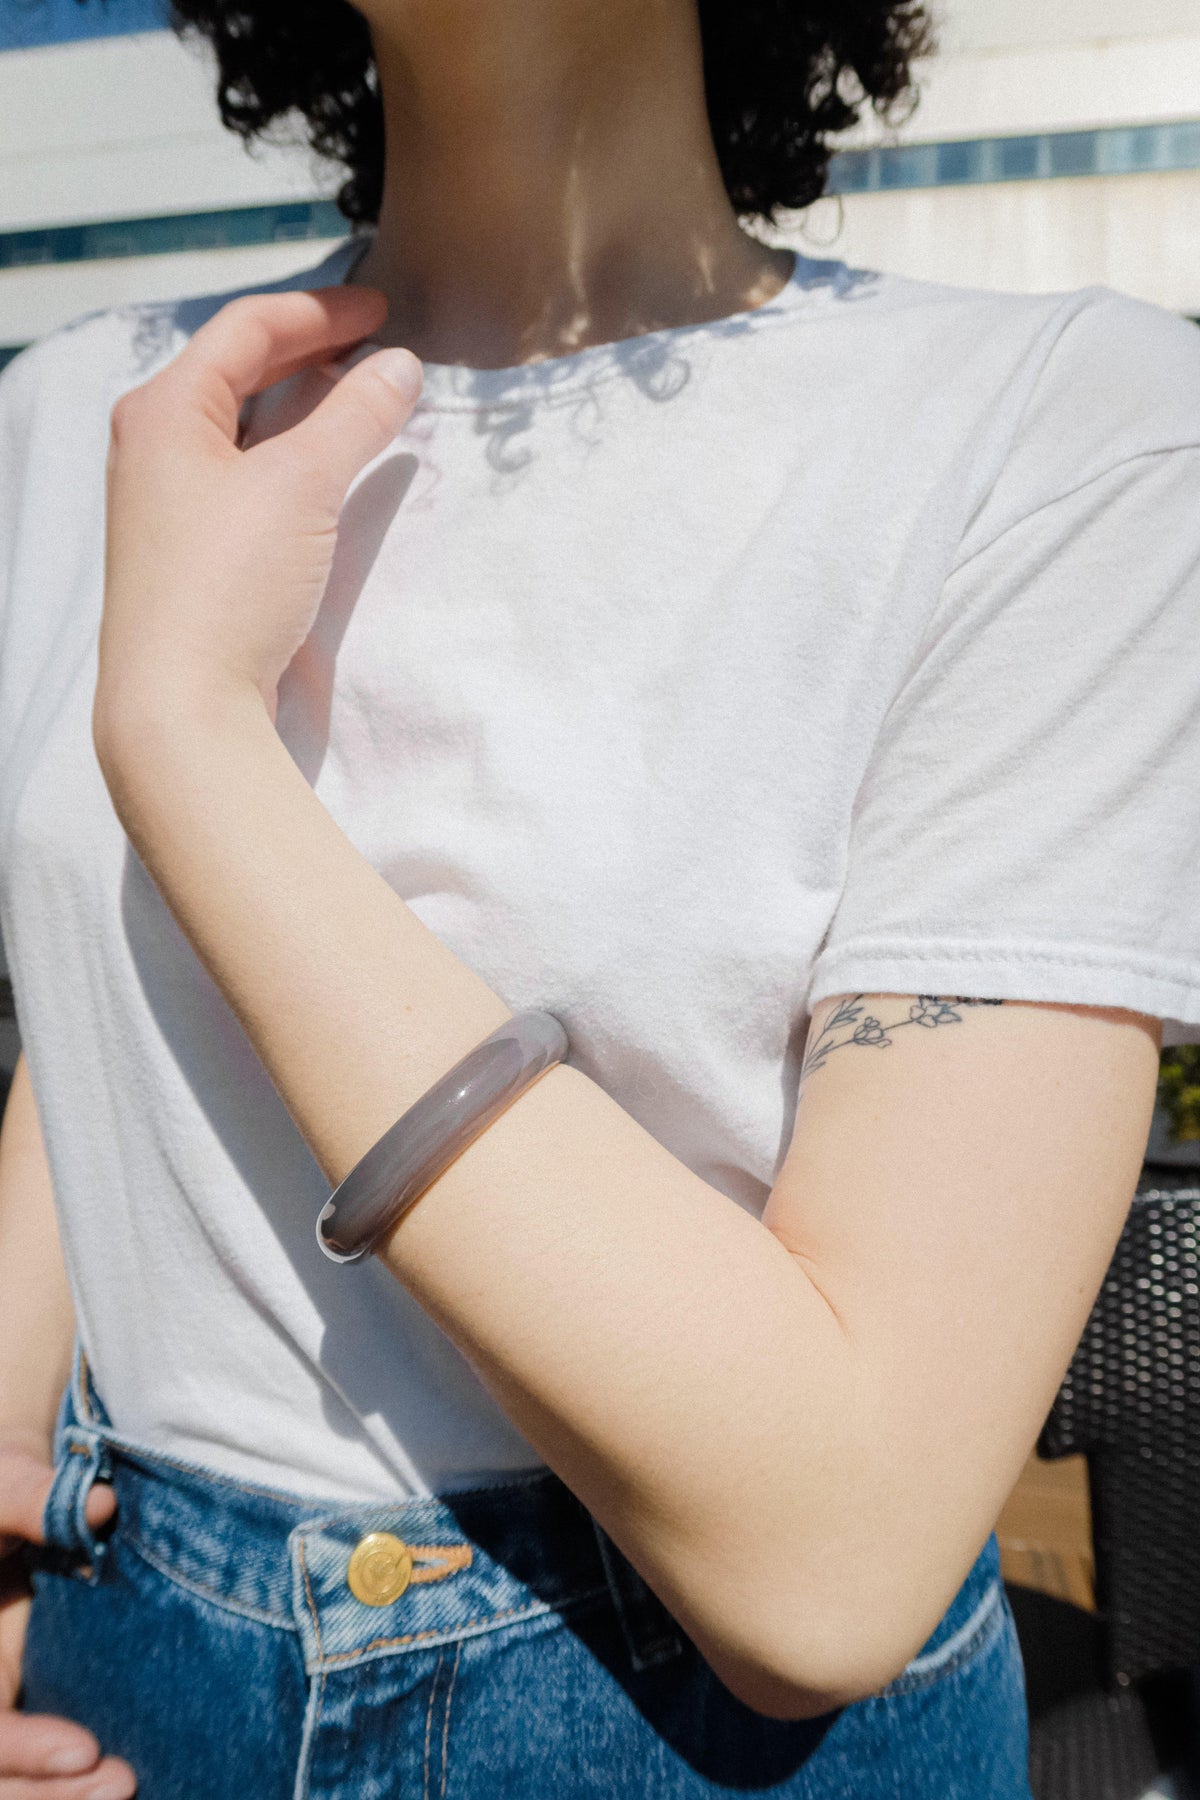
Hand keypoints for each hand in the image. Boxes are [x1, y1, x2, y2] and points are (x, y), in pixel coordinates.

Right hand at [0, 1437, 134, 1797]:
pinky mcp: (22, 1705)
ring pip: (11, 1783)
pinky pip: (34, 1766)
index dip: (21, 1749)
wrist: (10, 1494)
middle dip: (47, 1794)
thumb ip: (33, 1497)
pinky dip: (68, 1782)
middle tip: (124, 1783)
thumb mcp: (1, 1481)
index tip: (87, 1747)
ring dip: (63, 1797)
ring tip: (129, 1785)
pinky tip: (121, 1775)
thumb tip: (100, 1506)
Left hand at [94, 286, 421, 741]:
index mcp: (164, 407)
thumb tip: (400, 367)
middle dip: (313, 355)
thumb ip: (356, 416)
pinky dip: (292, 458)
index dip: (321, 311)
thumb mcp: (303, 484)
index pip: (247, 327)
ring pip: (245, 428)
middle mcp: (154, 445)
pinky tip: (330, 473)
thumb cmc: (228, 584)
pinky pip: (245, 477)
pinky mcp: (189, 552)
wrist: (183, 704)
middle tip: (379, 354)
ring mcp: (168, 501)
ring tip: (365, 405)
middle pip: (239, 372)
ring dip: (306, 409)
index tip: (383, 314)